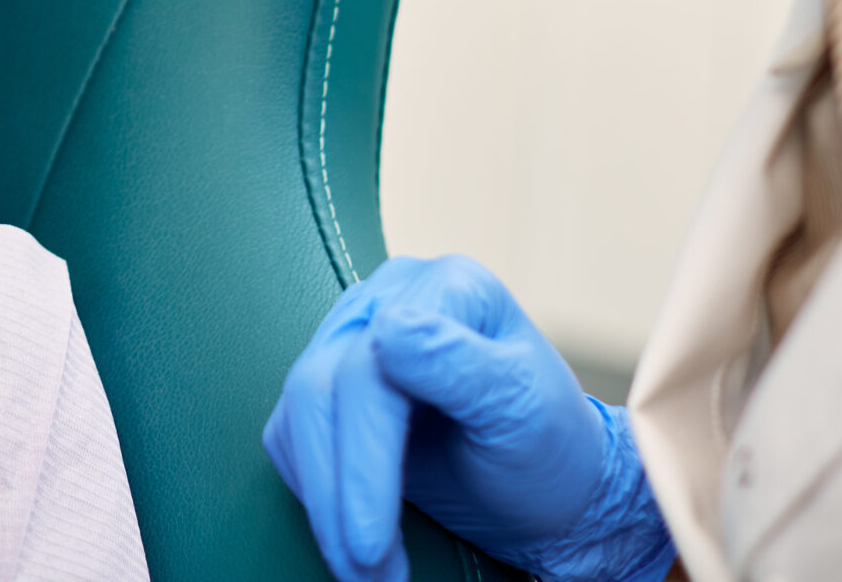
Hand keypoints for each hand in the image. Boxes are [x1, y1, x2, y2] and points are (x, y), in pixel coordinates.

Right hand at [262, 255, 675, 581]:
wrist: (546, 488)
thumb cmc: (549, 450)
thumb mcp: (524, 410)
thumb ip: (459, 364)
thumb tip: (388, 327)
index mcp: (448, 288)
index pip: (376, 364)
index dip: (366, 453)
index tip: (371, 535)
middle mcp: (391, 298)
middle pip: (325, 387)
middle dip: (340, 492)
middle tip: (368, 568)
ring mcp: (354, 336)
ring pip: (299, 412)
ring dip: (322, 501)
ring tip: (364, 569)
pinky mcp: (331, 381)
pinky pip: (292, 431)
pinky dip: (314, 489)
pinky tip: (350, 530)